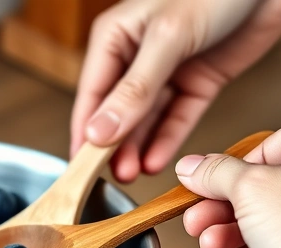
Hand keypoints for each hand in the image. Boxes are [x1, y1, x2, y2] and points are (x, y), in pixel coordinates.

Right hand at [71, 0, 280, 181]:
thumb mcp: (168, 38)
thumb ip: (135, 89)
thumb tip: (99, 131)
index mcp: (116, 37)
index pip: (92, 94)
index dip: (85, 133)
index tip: (81, 168)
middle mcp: (137, 56)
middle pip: (118, 112)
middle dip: (113, 146)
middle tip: (111, 177)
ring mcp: (169, 71)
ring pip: (147, 119)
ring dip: (138, 147)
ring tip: (131, 174)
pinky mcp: (199, 82)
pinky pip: (178, 117)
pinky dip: (168, 139)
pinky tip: (156, 161)